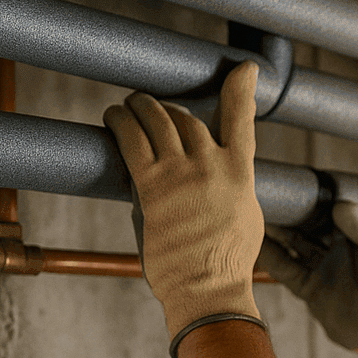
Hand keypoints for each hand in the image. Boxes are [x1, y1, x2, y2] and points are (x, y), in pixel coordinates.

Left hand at [104, 62, 263, 340]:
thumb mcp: (244, 218)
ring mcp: (182, 174)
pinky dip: (120, 122)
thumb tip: (204, 176)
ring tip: (129, 104)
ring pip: (158, 121)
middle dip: (169, 108)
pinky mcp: (151, 186)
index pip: (243, 119)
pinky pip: (131, 140)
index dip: (242, 89)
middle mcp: (213, 165)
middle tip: (154, 108)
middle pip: (187, 118)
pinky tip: (113, 117)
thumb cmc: (225, 264)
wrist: (208, 289)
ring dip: (142, 107)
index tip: (245, 68)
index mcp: (241, 174)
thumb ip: (228, 188)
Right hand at [259, 201, 357, 357]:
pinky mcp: (308, 288)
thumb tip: (343, 207)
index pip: (330, 206)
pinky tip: (256, 243)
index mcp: (356, 232)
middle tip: (265, 192)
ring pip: (291, 241)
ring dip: (274, 229)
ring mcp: (320, 265)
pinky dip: (269, 256)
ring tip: (253, 213)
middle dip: (287, 208)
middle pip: (305, 221)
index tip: (293, 183)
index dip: (312, 195)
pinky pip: (285, 268)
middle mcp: (335, 245)